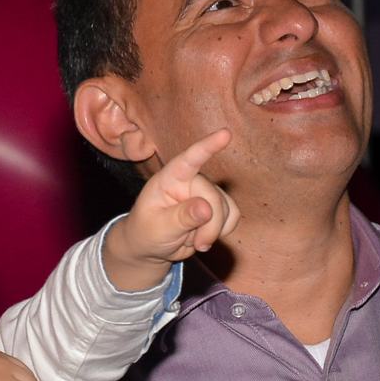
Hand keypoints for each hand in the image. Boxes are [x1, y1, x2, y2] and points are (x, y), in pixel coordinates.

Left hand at [104, 129, 239, 290]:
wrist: (151, 247)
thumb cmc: (146, 233)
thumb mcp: (157, 228)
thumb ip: (179, 218)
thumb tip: (206, 208)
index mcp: (168, 179)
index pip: (188, 160)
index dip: (207, 147)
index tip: (225, 134)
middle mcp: (189, 181)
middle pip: (213, 196)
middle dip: (210, 225)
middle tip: (198, 245)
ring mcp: (205, 192)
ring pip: (226, 208)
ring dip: (214, 231)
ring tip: (194, 241)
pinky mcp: (218, 206)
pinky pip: (233, 215)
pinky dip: (222, 231)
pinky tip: (204, 236)